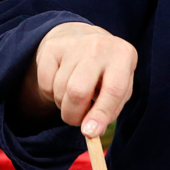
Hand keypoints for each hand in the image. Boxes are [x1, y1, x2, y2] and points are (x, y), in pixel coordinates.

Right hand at [20, 22, 137, 137]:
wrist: (84, 36)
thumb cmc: (107, 71)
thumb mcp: (120, 86)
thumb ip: (110, 110)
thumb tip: (91, 132)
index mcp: (124, 55)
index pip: (113, 90)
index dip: (101, 114)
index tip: (90, 133)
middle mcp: (99, 45)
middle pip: (78, 91)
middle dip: (74, 115)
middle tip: (77, 120)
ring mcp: (74, 44)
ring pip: (60, 90)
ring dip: (64, 104)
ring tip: (74, 96)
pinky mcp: (51, 47)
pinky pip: (45, 85)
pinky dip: (51, 94)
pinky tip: (62, 82)